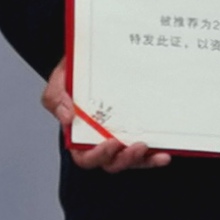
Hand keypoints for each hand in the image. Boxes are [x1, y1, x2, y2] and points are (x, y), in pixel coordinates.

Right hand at [47, 58, 168, 171]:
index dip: (98, 155)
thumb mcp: (60, 80)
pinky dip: (153, 156)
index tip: (111, 143)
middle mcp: (100, 140)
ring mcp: (120, 136)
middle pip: (111, 163)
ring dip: (142, 161)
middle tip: (137, 146)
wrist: (95, 57)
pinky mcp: (136, 132)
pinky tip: (163, 153)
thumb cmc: (75, 72)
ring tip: (152, 150)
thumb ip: (56, 97)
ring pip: (130, 161)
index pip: (84, 156)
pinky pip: (146, 152)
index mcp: (79, 133)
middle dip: (124, 159)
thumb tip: (68, 117)